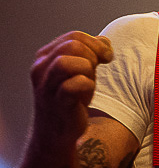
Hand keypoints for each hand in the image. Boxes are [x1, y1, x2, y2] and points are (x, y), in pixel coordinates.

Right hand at [29, 31, 112, 147]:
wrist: (58, 131)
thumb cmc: (70, 99)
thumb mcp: (80, 71)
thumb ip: (90, 53)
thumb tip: (104, 40)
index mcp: (45, 57)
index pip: (74, 36)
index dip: (96, 44)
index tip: (107, 57)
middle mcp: (42, 69)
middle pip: (73, 45)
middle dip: (93, 55)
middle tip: (98, 70)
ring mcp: (47, 86)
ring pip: (67, 62)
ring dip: (87, 68)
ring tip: (89, 80)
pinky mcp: (57, 103)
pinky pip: (74, 85)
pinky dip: (87, 85)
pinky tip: (87, 93)